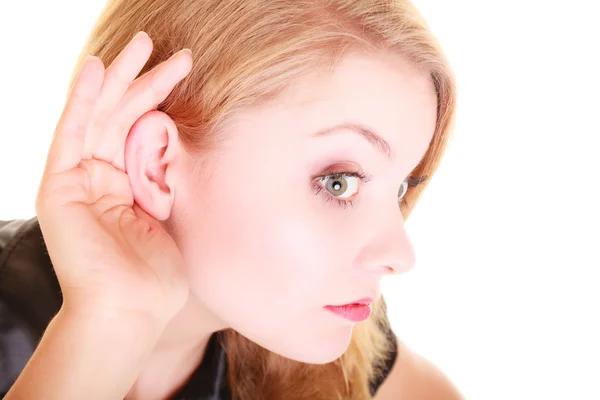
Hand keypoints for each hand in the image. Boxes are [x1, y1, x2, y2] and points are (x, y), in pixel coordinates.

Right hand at [35, 31, 192, 328]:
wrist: (130, 311)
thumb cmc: (156, 275)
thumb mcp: (168, 215)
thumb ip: (164, 177)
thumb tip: (178, 145)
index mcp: (126, 185)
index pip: (141, 129)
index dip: (160, 98)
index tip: (183, 70)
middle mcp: (100, 178)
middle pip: (121, 116)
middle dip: (145, 79)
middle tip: (171, 49)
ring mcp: (77, 180)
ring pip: (100, 116)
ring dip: (120, 78)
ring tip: (143, 43)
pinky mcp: (58, 186)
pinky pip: (71, 133)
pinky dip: (81, 99)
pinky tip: (96, 68)